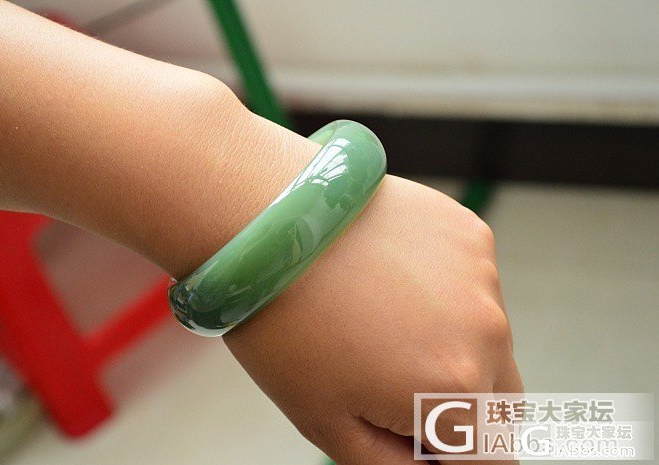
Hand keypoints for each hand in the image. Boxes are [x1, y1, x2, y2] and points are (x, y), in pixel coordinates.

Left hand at [224, 174, 521, 463]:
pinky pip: (476, 285)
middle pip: (499, 399)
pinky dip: (447, 293)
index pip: (489, 453)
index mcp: (454, 391)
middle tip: (395, 381)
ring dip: (455, 345)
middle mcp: (488, 333)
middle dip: (460, 406)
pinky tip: (393, 280)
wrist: (269, 223)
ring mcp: (483, 277)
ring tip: (384, 322)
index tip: (420, 436)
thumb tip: (431, 463)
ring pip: (490, 339)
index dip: (452, 453)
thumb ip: (395, 464)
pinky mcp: (471, 233)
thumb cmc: (284, 323)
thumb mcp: (327, 423)